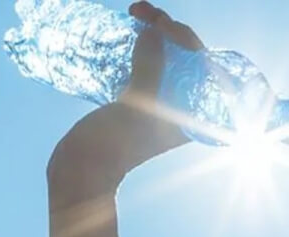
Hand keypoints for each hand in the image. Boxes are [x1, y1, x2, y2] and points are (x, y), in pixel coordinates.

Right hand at [48, 2, 205, 198]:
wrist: (82, 168)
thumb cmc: (114, 145)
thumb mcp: (136, 106)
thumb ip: (151, 69)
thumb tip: (156, 31)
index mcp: (195, 115)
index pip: (206, 68)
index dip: (188, 39)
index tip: (162, 23)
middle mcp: (185, 108)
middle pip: (189, 59)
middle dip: (171, 30)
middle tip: (142, 11)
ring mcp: (162, 102)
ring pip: (169, 58)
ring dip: (156, 32)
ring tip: (136, 12)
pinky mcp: (140, 98)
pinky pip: (149, 63)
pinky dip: (143, 44)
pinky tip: (132, 30)